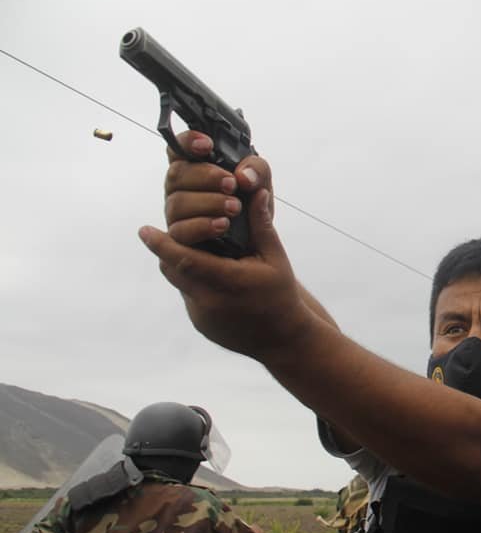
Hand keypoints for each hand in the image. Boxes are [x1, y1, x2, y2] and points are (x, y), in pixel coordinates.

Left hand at [139, 130, 312, 361]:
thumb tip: (256, 192)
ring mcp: (203, 316)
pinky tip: (205, 273)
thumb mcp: (276, 259)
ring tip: (184, 249)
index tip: (143, 229)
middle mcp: (210, 301)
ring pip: (178, 282)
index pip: (184, 260)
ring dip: (177, 264)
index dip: (160, 244)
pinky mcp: (201, 324)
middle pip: (172, 269)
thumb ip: (261, 226)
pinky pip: (188, 296)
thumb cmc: (281, 296)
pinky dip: (191, 281)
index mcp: (228, 282)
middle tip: (158, 233)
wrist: (284, 340)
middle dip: (166, 249)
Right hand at [162, 130, 273, 246]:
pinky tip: (222, 224)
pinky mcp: (180, 238)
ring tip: (234, 208)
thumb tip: (244, 176)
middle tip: (231, 184)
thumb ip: (257, 171)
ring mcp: (177, 213)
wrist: (254, 243)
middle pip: (177, 174)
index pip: (179, 148)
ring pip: (178, 202)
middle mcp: (181, 188)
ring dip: (209, 202)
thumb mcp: (261, 185)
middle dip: (206, 176)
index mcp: (195, 168)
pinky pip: (180, 230)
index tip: (207, 145)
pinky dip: (202, 226)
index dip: (187, 142)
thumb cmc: (251, 208)